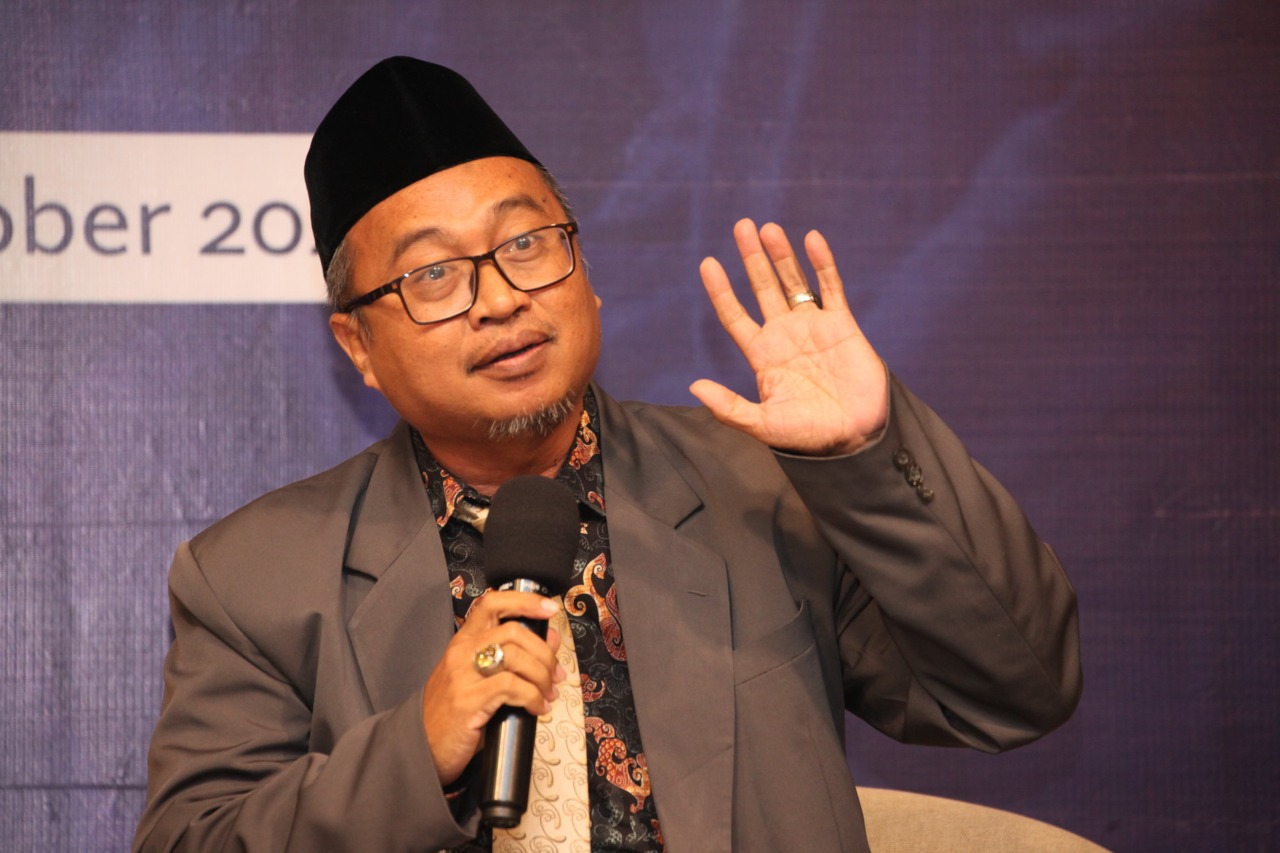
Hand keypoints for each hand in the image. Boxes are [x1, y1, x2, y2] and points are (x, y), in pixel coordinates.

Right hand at [421, 591, 565, 785]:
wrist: (421, 748)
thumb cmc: (453, 714)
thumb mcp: (482, 679)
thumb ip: (513, 658)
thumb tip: (550, 640)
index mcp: (463, 641)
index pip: (492, 604)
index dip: (525, 601)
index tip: (550, 608)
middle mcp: (461, 652)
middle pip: (513, 631)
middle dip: (544, 653)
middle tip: (555, 675)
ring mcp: (462, 675)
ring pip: (516, 656)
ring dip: (542, 676)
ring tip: (548, 694)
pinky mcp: (467, 700)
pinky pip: (511, 686)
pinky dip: (532, 697)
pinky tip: (537, 708)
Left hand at [690, 219, 888, 455]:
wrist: (854, 438)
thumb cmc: (808, 436)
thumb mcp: (763, 425)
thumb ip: (730, 407)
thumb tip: (694, 386)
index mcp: (762, 355)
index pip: (735, 316)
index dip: (722, 291)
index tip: (708, 263)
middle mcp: (784, 335)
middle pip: (763, 288)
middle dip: (752, 258)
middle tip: (741, 226)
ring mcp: (813, 327)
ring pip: (794, 282)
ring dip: (782, 255)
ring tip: (768, 227)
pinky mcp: (843, 325)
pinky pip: (832, 287)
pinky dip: (822, 263)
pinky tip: (812, 239)